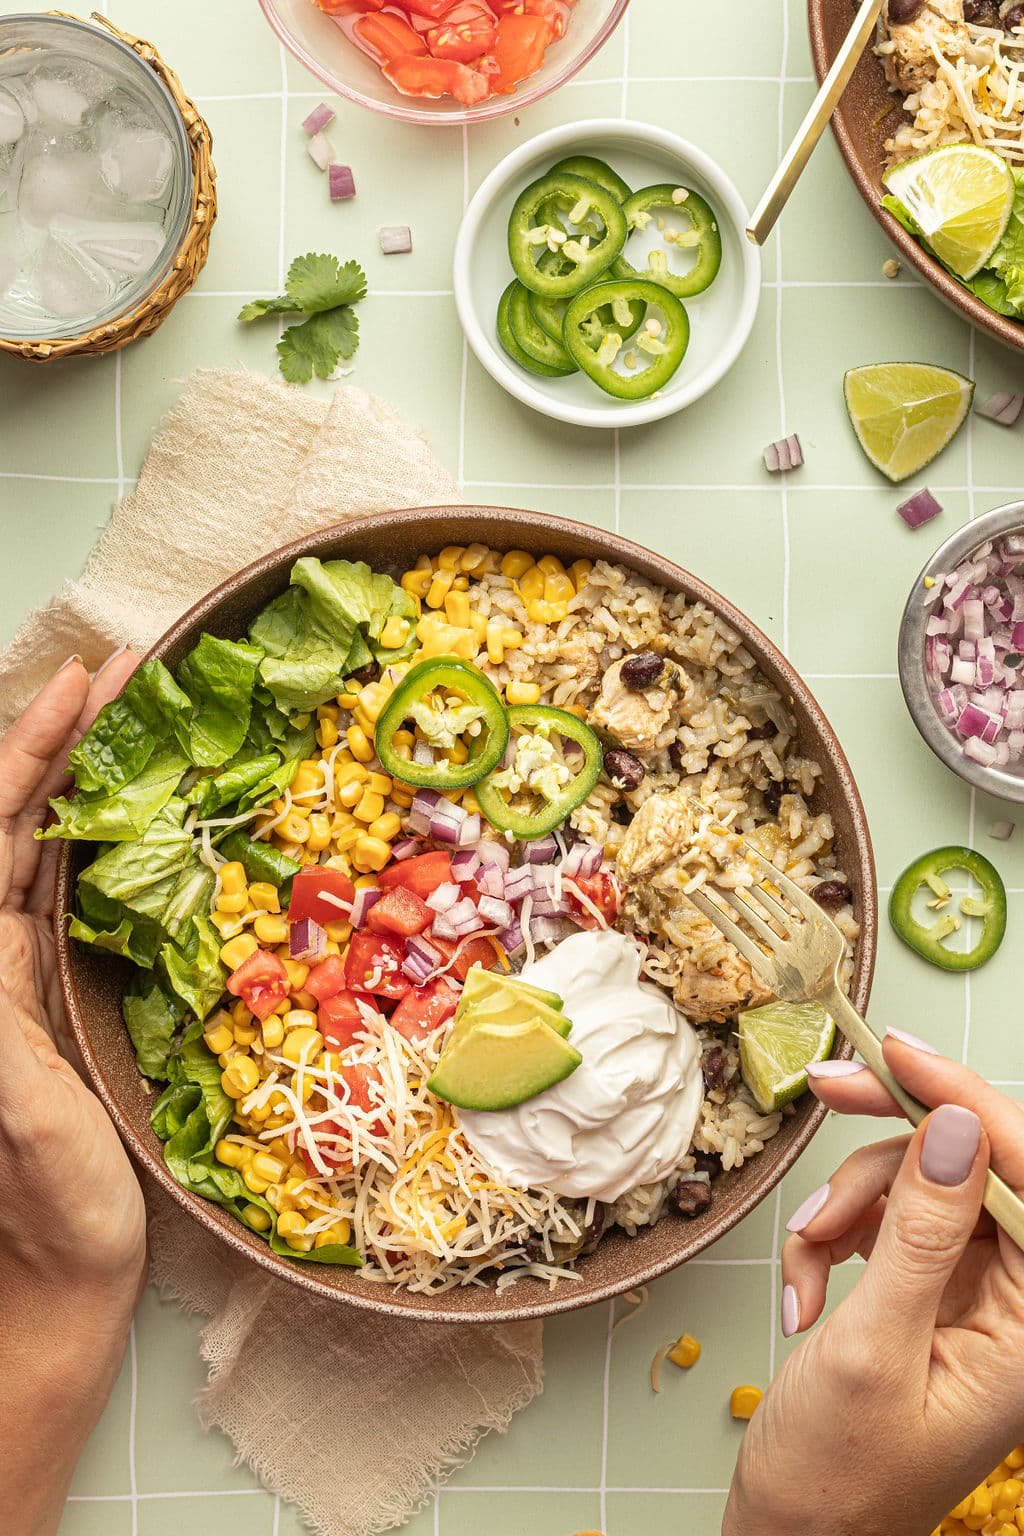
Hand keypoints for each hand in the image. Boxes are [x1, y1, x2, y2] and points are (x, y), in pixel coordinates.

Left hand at [0, 652, 147, 1535]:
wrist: (53, 1282)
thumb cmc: (42, 1210)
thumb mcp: (19, 1113)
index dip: (30, 754)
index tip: (83, 685)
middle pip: (16, 824)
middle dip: (62, 742)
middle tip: (126, 675)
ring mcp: (19, 976)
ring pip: (47, 850)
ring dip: (86, 781)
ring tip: (137, 722)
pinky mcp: (54, 999)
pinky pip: (77, 896)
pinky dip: (108, 843)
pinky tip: (142, 820)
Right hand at [723, 1034, 1023, 1535]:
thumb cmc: (838, 1477)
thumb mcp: (872, 1346)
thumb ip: (920, 1232)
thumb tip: (959, 1128)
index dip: (969, 1101)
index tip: (898, 1053)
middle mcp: (1017, 1300)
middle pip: (969, 1163)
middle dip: (893, 1137)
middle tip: (829, 1089)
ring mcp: (972, 1294)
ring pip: (916, 1182)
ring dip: (846, 1205)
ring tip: (806, 1262)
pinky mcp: (927, 1290)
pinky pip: (884, 1218)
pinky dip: (834, 1236)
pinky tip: (807, 1288)